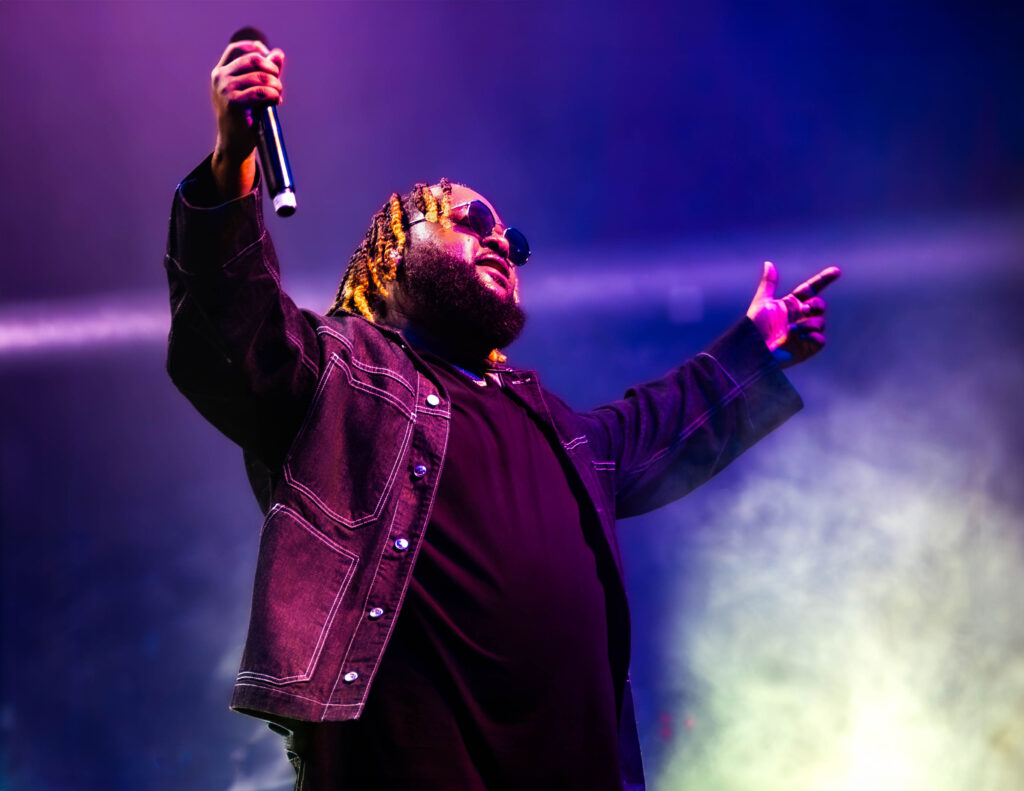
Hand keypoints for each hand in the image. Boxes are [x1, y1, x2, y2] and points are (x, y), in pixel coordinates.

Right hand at [209, 39, 285, 198]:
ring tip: (278, 95)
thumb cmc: (245, 116)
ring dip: (276, 85)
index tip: (271, 62)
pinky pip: (260, 92)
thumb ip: (265, 71)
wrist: (235, 143)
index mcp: (222, 71)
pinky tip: (276, 101)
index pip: (237, 48)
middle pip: (253, 59)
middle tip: (278, 83)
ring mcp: (225, 89)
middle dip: (272, 69)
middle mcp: (220, 77)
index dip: (257, 49)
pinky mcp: (233, 102)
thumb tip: (278, 54)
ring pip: (260, 76)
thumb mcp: (254, 89)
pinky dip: (273, 95)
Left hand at [746, 261, 840, 366]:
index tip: (836, 271)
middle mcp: (800, 317)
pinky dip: (814, 337)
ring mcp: (805, 332)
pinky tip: (801, 336)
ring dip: (810, 323)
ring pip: (820, 322)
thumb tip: (769, 263)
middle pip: (820, 305)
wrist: (752, 350)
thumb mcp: (762, 303)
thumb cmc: (753, 328)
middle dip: (817, 305)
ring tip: (794, 329)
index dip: (824, 280)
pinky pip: (820, 340)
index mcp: (791, 305)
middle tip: (806, 308)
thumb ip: (769, 284)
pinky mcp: (807, 347)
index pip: (812, 289)